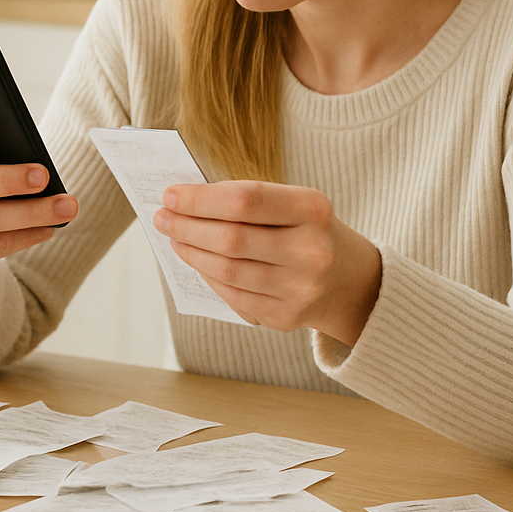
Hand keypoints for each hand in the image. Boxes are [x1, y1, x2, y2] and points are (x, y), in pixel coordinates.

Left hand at [152, 180, 380, 343]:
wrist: (350, 280)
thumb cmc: (307, 231)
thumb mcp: (292, 205)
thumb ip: (246, 201)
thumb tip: (184, 202)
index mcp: (313, 209)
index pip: (245, 200)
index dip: (201, 199)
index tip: (170, 195)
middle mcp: (312, 250)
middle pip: (232, 238)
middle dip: (187, 226)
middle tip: (162, 218)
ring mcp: (301, 288)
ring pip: (227, 270)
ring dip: (191, 253)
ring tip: (175, 238)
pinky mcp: (287, 316)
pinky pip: (233, 295)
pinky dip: (208, 276)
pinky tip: (196, 262)